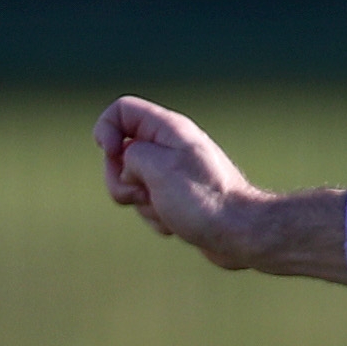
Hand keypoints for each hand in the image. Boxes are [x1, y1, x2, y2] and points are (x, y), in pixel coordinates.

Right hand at [95, 96, 346, 278]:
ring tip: (168, 211)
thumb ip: (129, 154)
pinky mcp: (178, 200)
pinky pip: (149, 206)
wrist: (240, 234)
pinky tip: (177, 225)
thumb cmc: (203, 199)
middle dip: (119, 178)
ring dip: (141, 204)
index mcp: (168, 130)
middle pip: (120, 153)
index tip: (111, 154)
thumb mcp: (156, 167)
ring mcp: (174, 175)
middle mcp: (171, 148)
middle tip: (141, 193)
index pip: (122, 111)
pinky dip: (156, 218)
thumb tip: (127, 167)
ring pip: (132, 184)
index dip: (106, 129)